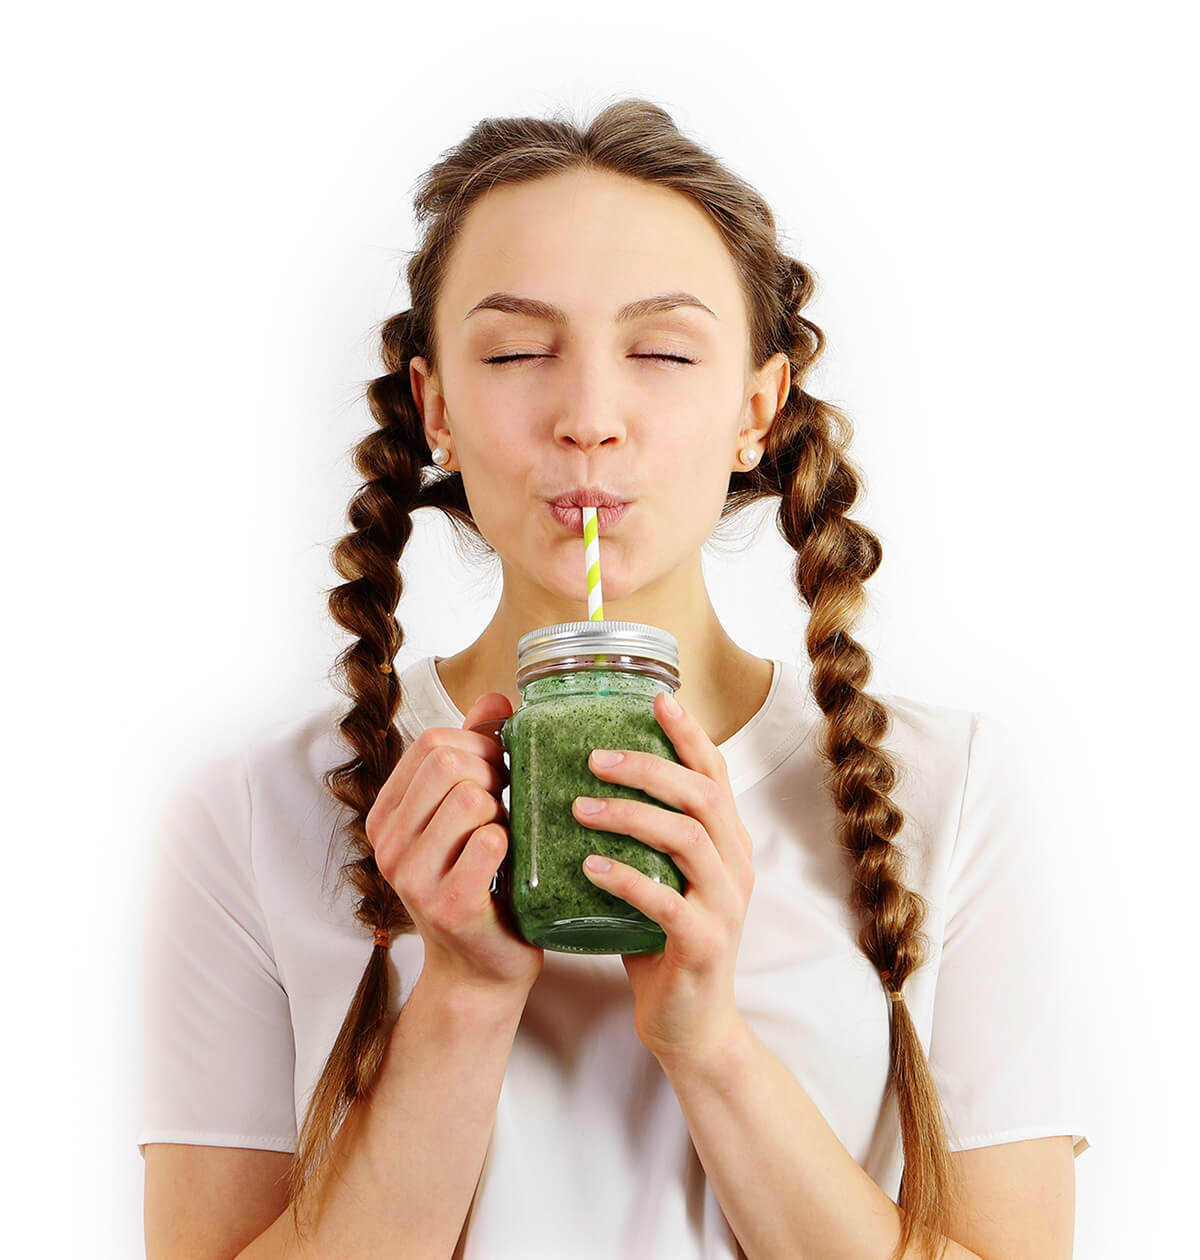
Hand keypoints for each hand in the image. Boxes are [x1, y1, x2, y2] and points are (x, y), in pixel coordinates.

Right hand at [366, 693, 543, 997]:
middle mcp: (388, 845)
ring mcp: (413, 878)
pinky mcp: (448, 906)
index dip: (478, 744)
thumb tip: (495, 699)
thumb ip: (475, 753)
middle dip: (492, 772)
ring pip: (471, 798)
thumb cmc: (480, 883)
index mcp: (387, 816)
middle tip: (509, 802)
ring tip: (508, 833)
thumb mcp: (467, 814)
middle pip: (448, 764)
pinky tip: (512, 863)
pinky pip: (490, 841)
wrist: (482, 967)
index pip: (430, 743)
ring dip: (504, 809)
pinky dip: (512, 842)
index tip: (500, 770)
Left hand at [571, 691, 753, 1062]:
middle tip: (593, 757)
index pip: (713, 772)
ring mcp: (725, 904)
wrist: (690, 1023)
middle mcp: (736, 864)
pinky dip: (627, 879)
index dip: (688, 733)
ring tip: (579, 808)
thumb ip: (639, 836)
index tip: (657, 698)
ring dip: (631, 816)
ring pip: (689, 838)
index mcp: (727, 841)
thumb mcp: (658, 876)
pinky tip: (590, 868)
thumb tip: (577, 783)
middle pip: (701, 794)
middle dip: (648, 766)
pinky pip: (667, 902)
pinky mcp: (703, 944)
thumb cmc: (663, 941)